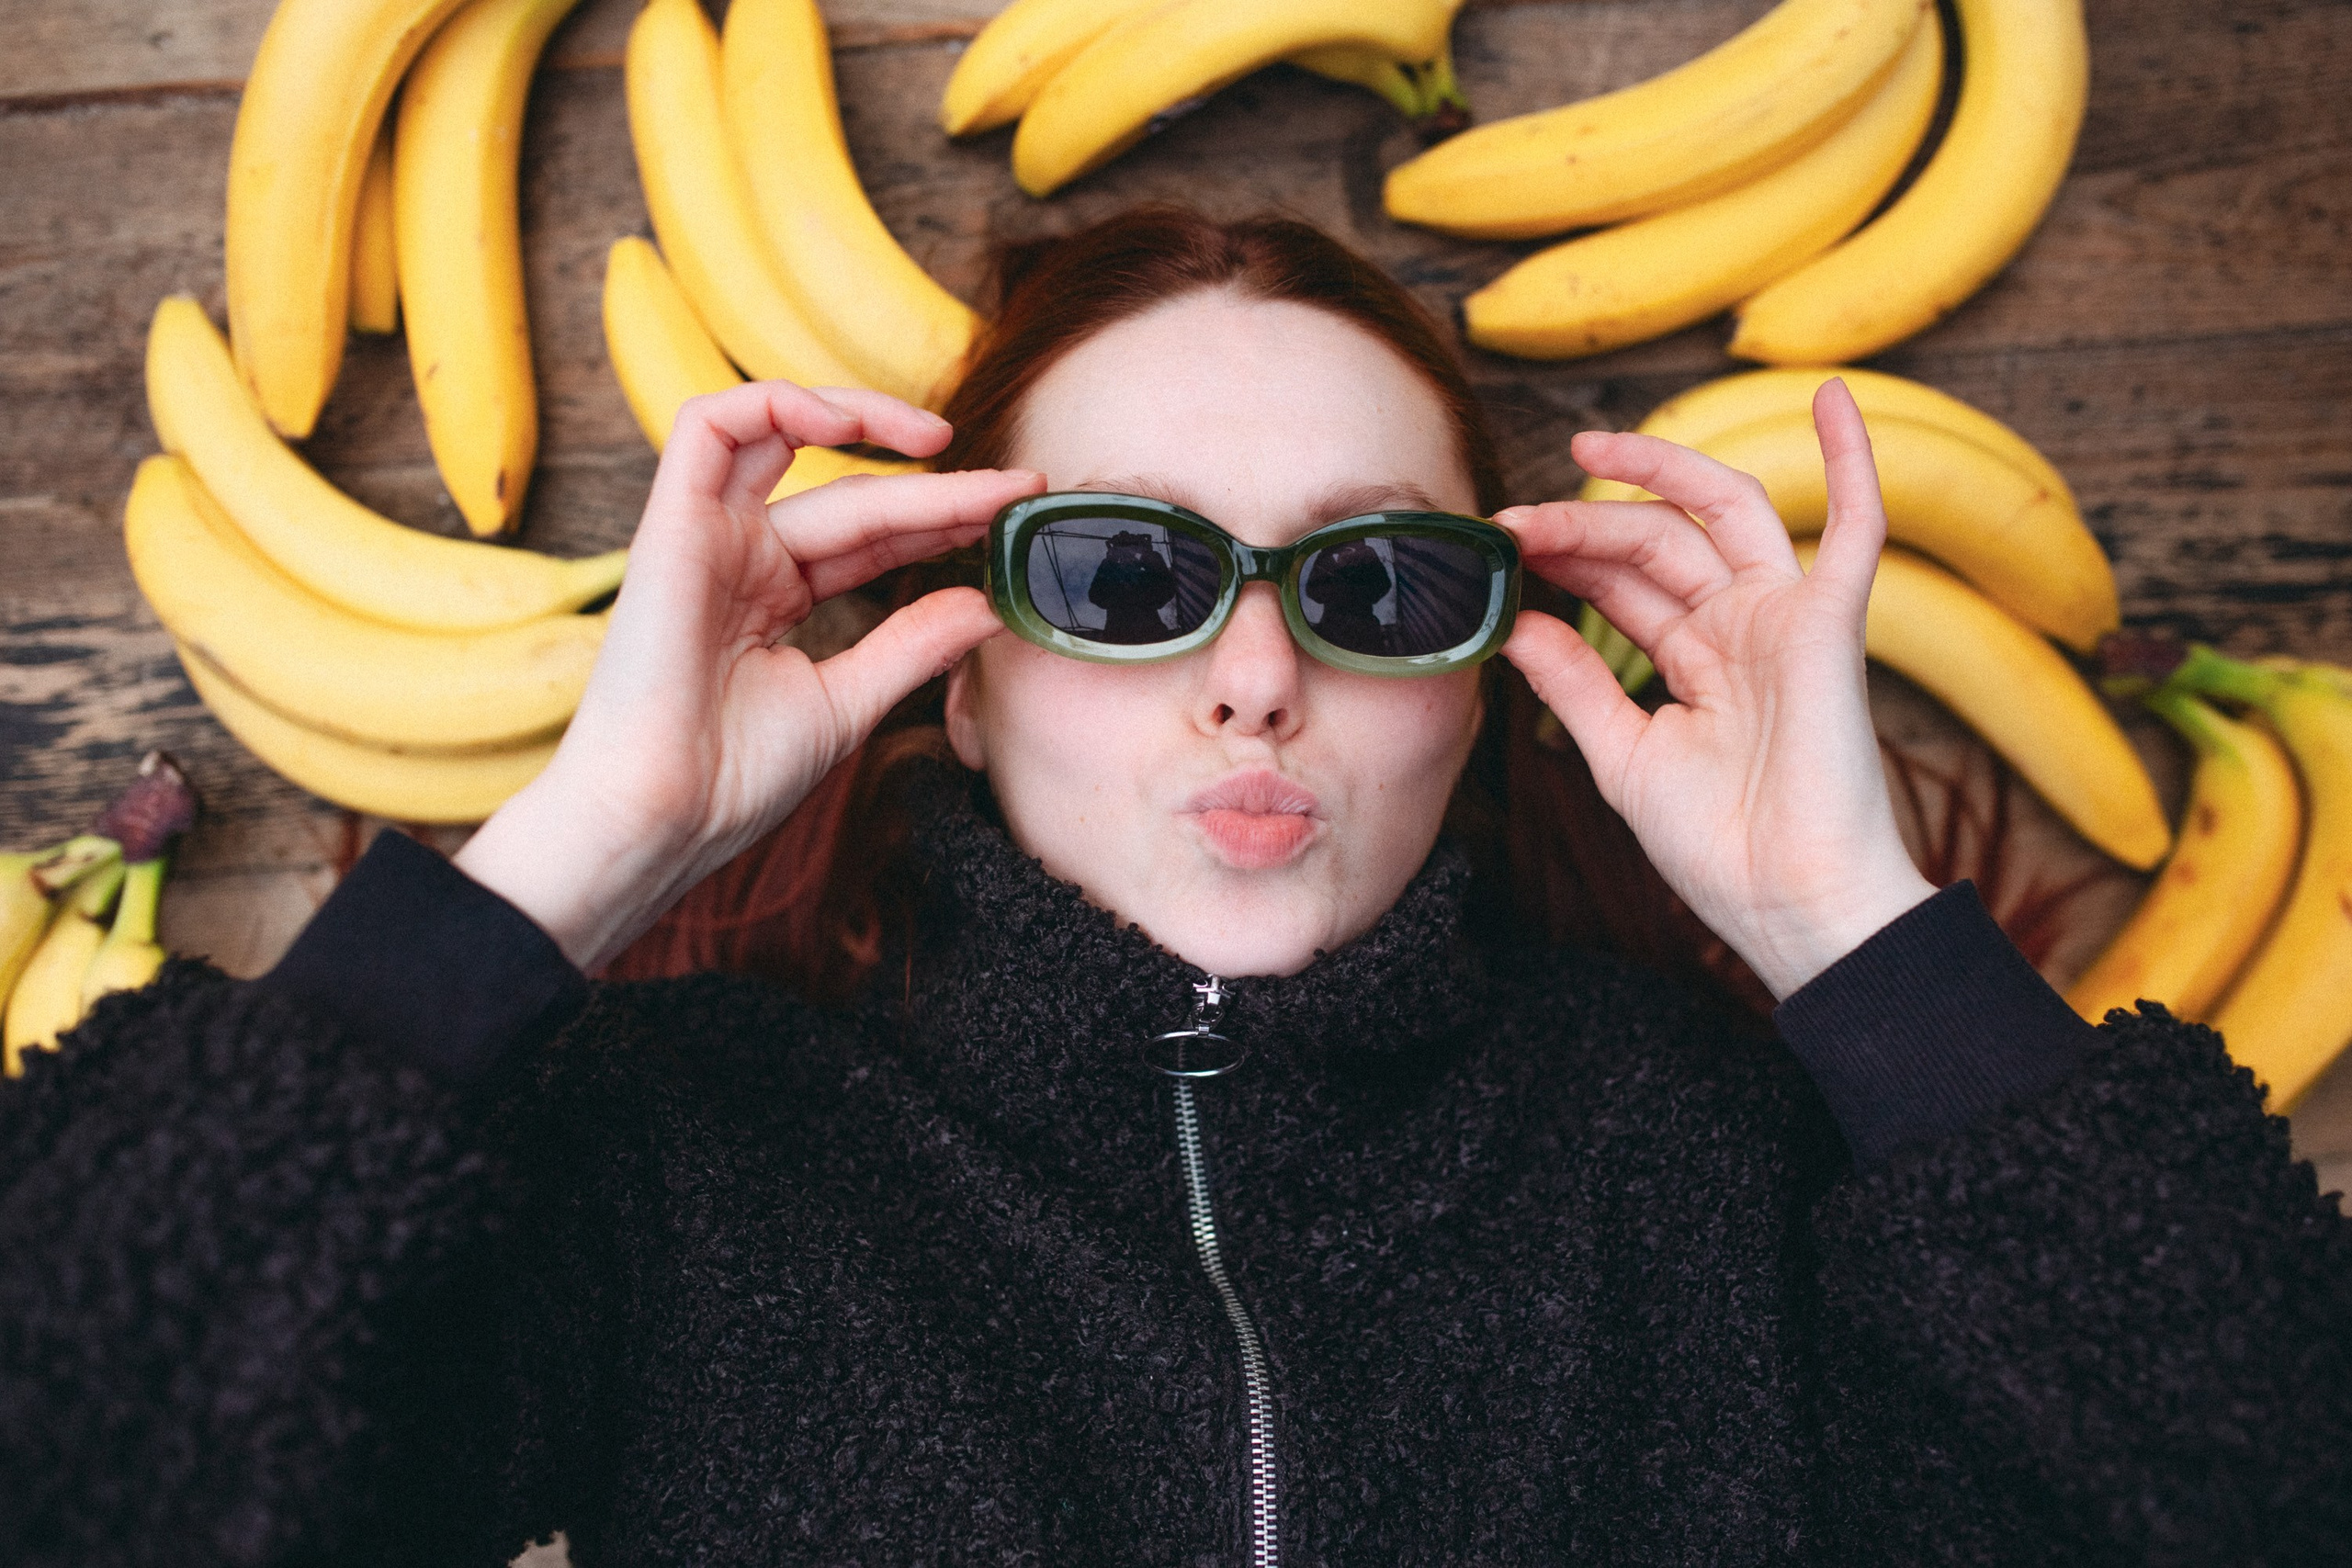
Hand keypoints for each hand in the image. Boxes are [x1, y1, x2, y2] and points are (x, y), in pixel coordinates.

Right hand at [455, 381, 1043, 969]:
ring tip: (941, 439)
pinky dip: (776, 404)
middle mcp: (738, 556)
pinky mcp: (669, 523)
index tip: (1015, 513)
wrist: (663, 820)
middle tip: (1015, 488)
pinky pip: (709, 425)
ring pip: (783, 438)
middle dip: (935, 488)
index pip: (871, 536)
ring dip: (860, 419)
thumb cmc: (733, 780)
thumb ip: (913, 645)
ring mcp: (704, 536)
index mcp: (772, 597)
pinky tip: (846, 423)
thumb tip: (987, 605)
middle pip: (848, 494)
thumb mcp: (848, 701)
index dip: (942, 518)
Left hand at [1496, 380, 1934, 999]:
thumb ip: (1574, 682)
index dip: (1564, 554)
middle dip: (1582, 523)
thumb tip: (1515, 622)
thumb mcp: (1622, 756)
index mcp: (1698, 661)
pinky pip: (1857, 530)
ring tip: (1588, 447)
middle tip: (1513, 519)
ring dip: (1657, 472)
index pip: (1625, 580)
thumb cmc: (1719, 850)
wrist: (1786, 905)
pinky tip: (1833, 398)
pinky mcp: (1832, 627)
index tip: (1499, 544)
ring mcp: (1787, 621)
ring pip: (1720, 515)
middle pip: (1658, 540)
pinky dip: (1853, 459)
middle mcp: (1742, 629)